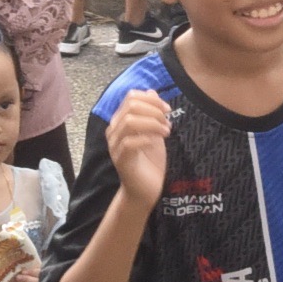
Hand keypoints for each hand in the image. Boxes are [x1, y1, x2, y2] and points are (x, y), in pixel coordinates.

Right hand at [106, 89, 171, 211]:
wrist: (145, 190)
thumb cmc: (149, 161)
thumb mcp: (155, 132)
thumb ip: (152, 113)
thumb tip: (151, 91)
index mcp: (121, 121)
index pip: (131, 97)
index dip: (151, 99)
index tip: (167, 109)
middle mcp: (114, 131)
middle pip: (130, 107)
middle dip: (154, 110)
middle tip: (168, 121)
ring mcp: (115, 146)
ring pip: (129, 122)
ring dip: (152, 123)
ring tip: (166, 131)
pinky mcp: (121, 160)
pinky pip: (129, 143)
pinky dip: (146, 138)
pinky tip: (157, 141)